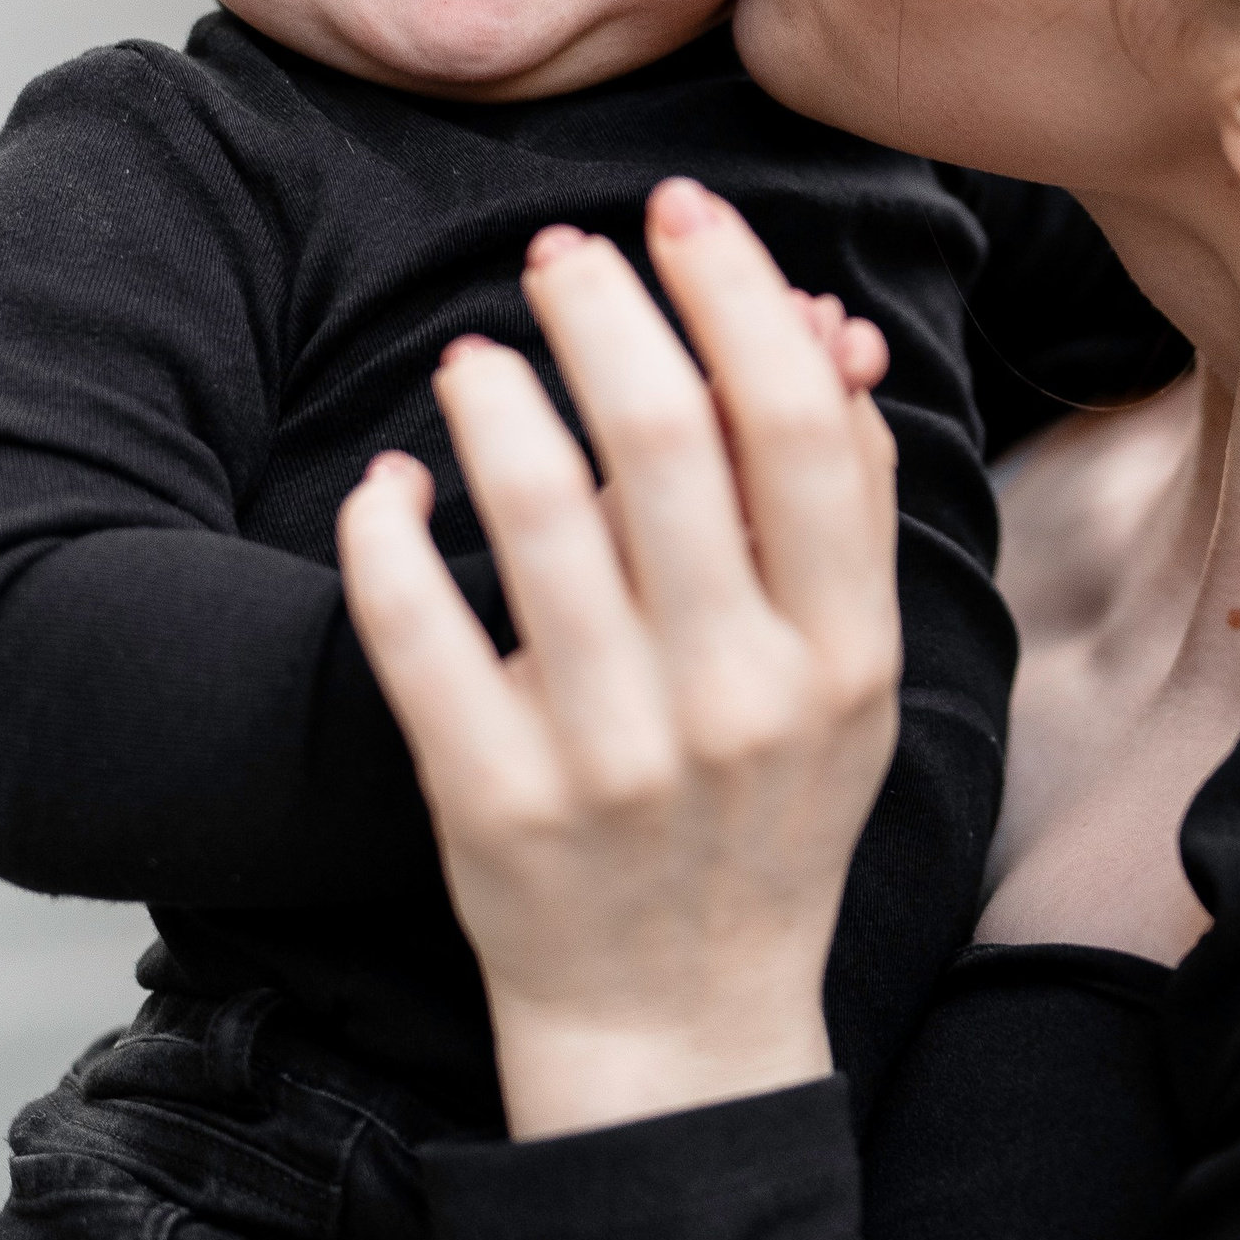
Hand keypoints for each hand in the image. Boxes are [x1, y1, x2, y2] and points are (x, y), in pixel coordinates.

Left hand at [336, 179, 902, 1138]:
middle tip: (559, 250)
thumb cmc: (766, 818)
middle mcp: (732, 699)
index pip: (795, 424)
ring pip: (533, 520)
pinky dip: (389, 536)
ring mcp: (608, 755)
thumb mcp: (849, 673)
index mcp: (840, 652)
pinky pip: (416, 635)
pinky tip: (389, 484)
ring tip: (476, 354)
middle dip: (604, 309)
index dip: (735, 291)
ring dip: (496, 401)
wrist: (683, 1027)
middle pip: (663, 442)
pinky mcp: (490, 803)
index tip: (681, 212)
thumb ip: (842, 502)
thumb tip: (822, 325)